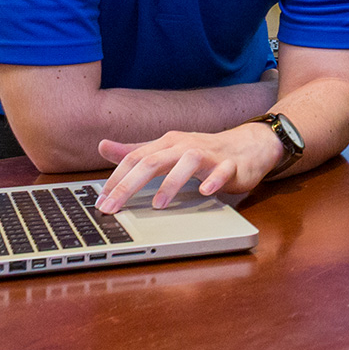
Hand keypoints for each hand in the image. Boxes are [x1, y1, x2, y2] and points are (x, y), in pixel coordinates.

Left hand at [95, 123, 282, 212]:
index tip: (101, 201)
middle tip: (113, 206)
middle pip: (154, 161)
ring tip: (158, 204)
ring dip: (172, 183)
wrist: (247, 146)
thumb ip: (135, 151)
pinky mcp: (231, 165)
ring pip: (188, 162)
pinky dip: (214, 180)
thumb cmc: (203, 151)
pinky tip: (205, 191)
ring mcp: (209, 154)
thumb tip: (103, 146)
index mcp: (167, 143)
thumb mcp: (166, 150)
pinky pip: (223, 171)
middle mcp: (184, 146)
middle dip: (130, 184)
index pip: (135, 158)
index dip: (116, 179)